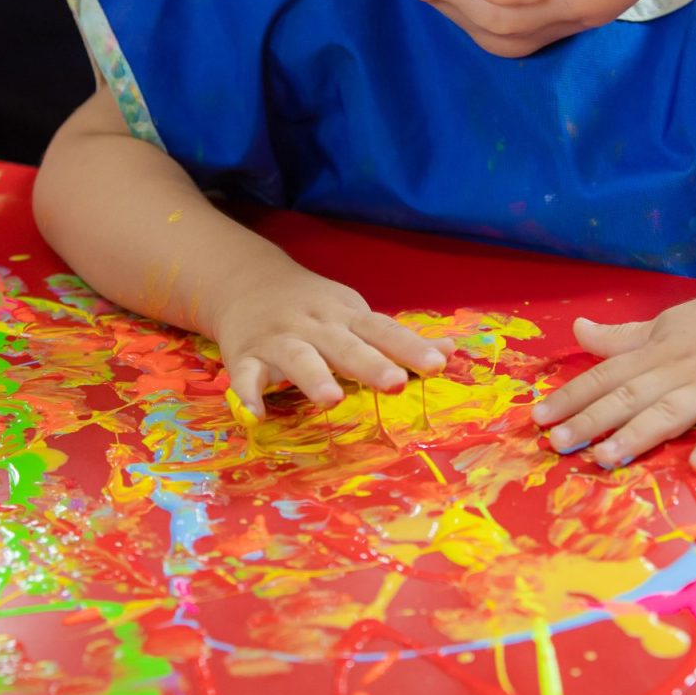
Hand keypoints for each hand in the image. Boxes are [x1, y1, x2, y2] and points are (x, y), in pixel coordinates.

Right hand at [212, 272, 448, 417]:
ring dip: (314, 376)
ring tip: (332, 400)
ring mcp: (278, 340)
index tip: (437, 365)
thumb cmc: (314, 308)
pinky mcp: (244, 356)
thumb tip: (450, 350)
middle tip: (395, 384)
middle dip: (370, 364)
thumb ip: (396, 339)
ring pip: (298, 358)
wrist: (246, 280)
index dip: (410, 348)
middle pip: (346, 346)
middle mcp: (315, 326)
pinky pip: (245, 376)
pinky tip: (256, 414)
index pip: (383, 331)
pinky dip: (248, 394)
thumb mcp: (355, 314)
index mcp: (346, 316)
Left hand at [530, 277, 695, 471]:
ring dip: (637, 435)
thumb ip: (620, 338)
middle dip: (591, 421)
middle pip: (628, 396)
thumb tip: (577, 329)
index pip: (605, 376)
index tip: (538, 417)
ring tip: (605, 458)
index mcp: (655, 352)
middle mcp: (678, 368)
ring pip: (670, 412)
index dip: (571, 397)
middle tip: (556, 444)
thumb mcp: (663, 326)